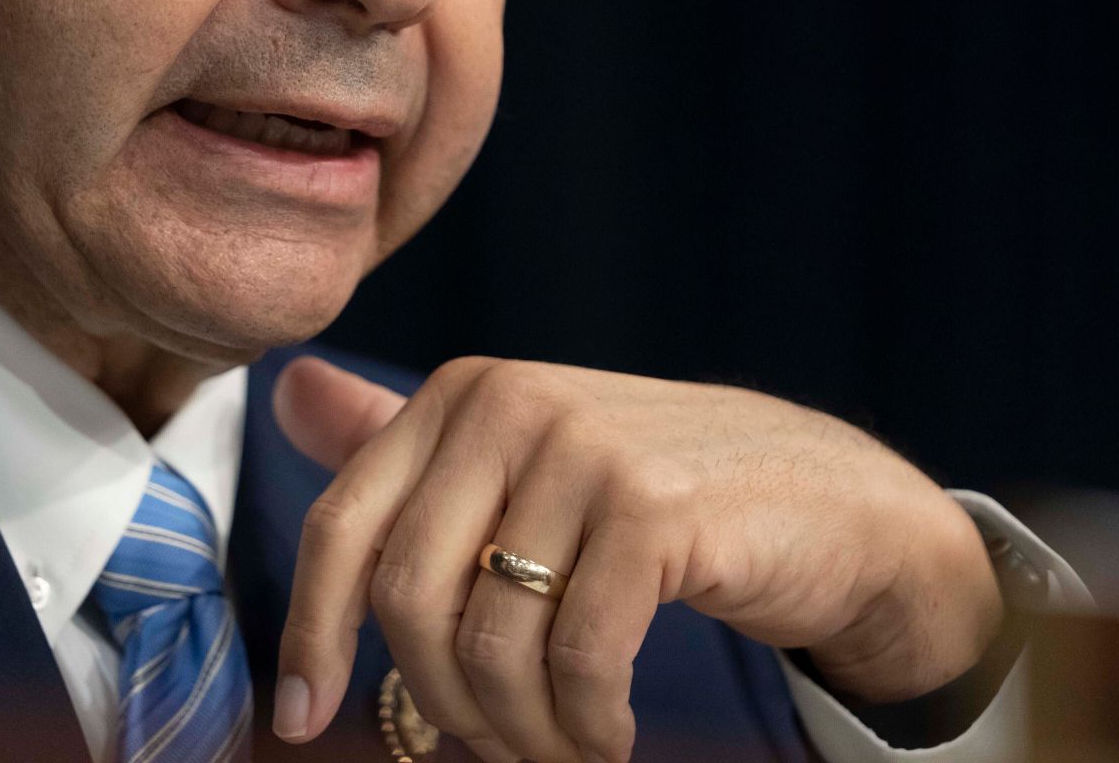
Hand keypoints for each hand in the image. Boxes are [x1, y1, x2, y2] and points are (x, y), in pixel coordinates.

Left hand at [271, 355, 1002, 762]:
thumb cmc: (658, 499)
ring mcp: (582, 448)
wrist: (830, 500)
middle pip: (407, 601)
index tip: (300, 719)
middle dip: (441, 704)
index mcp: (459, 394)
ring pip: (490, 644)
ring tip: (563, 747)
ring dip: (521, 732)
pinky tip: (612, 736)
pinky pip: (578, 662)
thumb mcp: (524, 465)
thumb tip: (288, 390)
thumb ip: (409, 444)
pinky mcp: (653, 507)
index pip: (344, 526)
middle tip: (497, 747)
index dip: (309, 633)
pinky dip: (587, 727)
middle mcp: (507, 402)